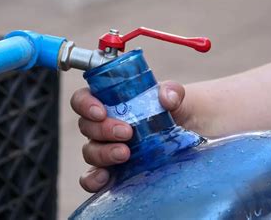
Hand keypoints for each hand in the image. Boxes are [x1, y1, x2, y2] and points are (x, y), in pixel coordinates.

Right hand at [70, 81, 185, 191]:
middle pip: (86, 126)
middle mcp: (102, 126)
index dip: (85, 104)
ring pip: (89, 151)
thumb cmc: (175, 114)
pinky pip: (90, 178)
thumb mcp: (177, 98)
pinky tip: (105, 178)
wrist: (187, 139)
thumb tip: (167, 99)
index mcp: (109, 103)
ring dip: (103, 153)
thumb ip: (172, 92)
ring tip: (125, 154)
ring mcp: (105, 150)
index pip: (82, 99)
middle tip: (127, 133)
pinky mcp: (111, 173)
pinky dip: (93, 179)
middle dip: (103, 129)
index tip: (101, 112)